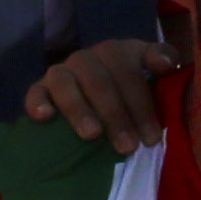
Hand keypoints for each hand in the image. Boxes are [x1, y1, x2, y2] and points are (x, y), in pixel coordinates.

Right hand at [22, 37, 170, 146]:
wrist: (96, 97)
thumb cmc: (130, 91)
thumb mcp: (151, 74)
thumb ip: (162, 61)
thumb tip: (166, 63)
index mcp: (117, 52)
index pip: (129, 72)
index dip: (142, 105)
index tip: (152, 138)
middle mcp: (87, 58)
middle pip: (99, 81)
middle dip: (116, 115)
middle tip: (128, 147)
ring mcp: (62, 71)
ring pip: (65, 83)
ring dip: (79, 109)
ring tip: (92, 135)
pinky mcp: (40, 87)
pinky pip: (34, 91)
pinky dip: (37, 102)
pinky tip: (45, 117)